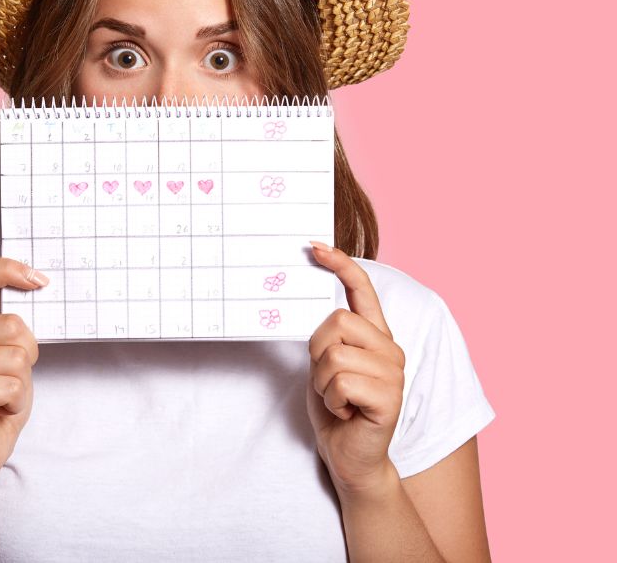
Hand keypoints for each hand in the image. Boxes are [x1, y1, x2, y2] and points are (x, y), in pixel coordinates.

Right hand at [0, 258, 45, 487]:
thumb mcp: (13, 359)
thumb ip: (14, 331)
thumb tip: (36, 290)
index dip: (9, 270)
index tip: (39, 279)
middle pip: (15, 325)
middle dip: (28, 354)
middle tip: (13, 379)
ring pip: (17, 356)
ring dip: (22, 383)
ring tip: (3, 397)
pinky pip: (13, 384)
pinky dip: (16, 401)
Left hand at [305, 242, 405, 494]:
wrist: (349, 457)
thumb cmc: (336, 407)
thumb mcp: (326, 364)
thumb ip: (328, 336)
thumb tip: (310, 304)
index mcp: (375, 335)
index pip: (363, 290)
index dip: (341, 266)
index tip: (316, 247)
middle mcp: (389, 348)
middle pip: (337, 322)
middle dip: (317, 353)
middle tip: (327, 380)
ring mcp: (393, 372)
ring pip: (333, 355)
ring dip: (322, 383)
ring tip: (337, 399)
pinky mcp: (389, 398)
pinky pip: (340, 382)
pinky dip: (332, 401)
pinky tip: (346, 412)